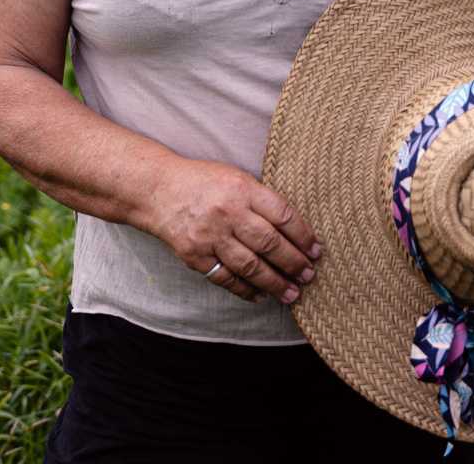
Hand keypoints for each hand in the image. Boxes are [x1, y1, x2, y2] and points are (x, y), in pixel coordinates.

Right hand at [145, 157, 321, 303]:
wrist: (157, 189)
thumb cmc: (203, 182)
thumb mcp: (236, 178)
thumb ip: (261, 200)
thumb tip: (295, 231)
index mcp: (241, 189)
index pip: (282, 215)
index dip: (303, 235)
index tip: (316, 250)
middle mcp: (227, 212)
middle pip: (270, 243)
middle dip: (294, 262)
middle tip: (309, 275)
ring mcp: (209, 236)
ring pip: (251, 266)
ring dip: (275, 282)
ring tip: (292, 293)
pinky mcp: (195, 255)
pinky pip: (226, 278)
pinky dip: (246, 289)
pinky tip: (261, 295)